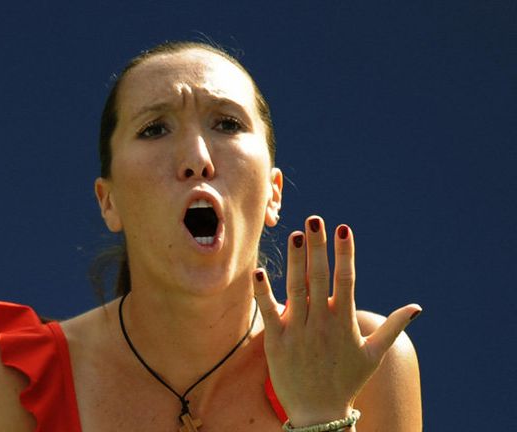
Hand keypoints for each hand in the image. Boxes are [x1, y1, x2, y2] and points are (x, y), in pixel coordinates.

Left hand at [253, 216, 420, 425]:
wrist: (319, 414)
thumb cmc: (346, 381)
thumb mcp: (373, 355)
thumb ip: (393, 328)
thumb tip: (417, 308)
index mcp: (345, 322)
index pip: (346, 279)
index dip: (345, 253)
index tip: (343, 228)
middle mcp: (322, 323)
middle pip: (320, 277)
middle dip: (317, 247)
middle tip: (314, 220)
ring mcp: (299, 331)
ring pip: (295, 289)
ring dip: (294, 261)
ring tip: (293, 235)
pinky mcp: (276, 341)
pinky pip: (268, 312)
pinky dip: (263, 292)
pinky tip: (259, 271)